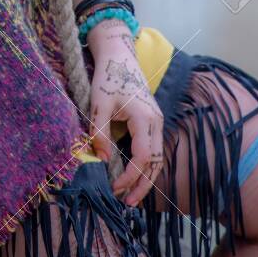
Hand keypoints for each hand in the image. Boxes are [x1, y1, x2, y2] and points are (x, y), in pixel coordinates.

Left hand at [85, 22, 164, 207]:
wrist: (119, 55)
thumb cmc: (108, 77)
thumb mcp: (98, 104)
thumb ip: (100, 132)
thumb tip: (103, 161)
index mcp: (144, 117)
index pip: (143, 156)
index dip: (130, 176)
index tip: (114, 187)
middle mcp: (157, 121)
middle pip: (156, 161)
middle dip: (143, 185)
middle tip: (126, 202)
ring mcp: (158, 121)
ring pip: (158, 157)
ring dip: (147, 178)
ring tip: (131, 196)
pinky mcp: (153, 121)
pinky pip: (154, 149)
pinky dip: (146, 166)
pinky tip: (134, 176)